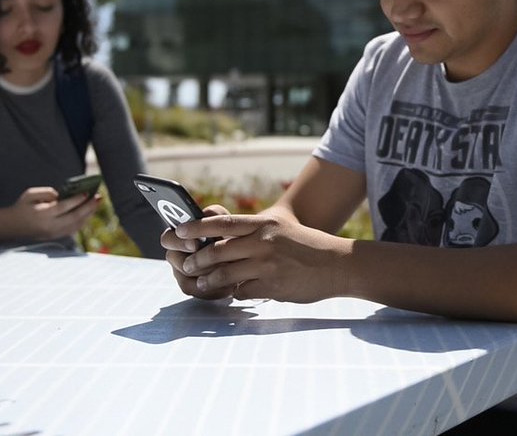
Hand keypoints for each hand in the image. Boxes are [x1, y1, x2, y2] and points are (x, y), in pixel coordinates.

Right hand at [0, 186, 99, 242]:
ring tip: (96, 203)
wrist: (11, 226)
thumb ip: (47, 193)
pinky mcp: (55, 237)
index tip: (87, 193)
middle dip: (88, 207)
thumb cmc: (22, 207)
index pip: (63, 207)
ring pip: (76, 225)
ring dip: (88, 214)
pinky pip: (73, 230)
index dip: (77, 200)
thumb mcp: (30, 195)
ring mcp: (53, 234)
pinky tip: (88, 212)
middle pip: (74, 218)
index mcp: (42, 215)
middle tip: (98, 198)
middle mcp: (49, 226)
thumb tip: (64, 195)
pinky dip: (82, 221)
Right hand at [160, 204, 232, 298]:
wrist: (243, 257)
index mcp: (179, 236)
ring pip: (186, 278)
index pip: (167, 239)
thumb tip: (205, 214)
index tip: (194, 243)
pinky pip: (197, 291)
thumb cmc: (230, 235)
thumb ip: (214, 214)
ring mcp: (183, 273)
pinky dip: (213, 288)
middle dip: (195, 260)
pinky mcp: (193, 289)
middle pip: (175, 262)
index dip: (178, 242)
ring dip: (208, 272)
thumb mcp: (224, 220)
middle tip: (215, 260)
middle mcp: (177, 255)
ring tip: (227, 267)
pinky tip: (227, 283)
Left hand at [162, 206, 350, 302]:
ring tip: (202, 284)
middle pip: (217, 251)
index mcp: (263, 225)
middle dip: (196, 260)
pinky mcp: (272, 286)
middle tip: (186, 265)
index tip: (179, 231)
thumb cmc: (307, 246)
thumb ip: (254, 232)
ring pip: (224, 274)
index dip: (196, 227)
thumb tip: (221, 240)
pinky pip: (242, 292)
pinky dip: (234, 293)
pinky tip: (233, 293)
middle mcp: (262, 242)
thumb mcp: (280, 229)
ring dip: (208, 281)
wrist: (337, 264)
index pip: (223, 223)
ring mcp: (266, 265)